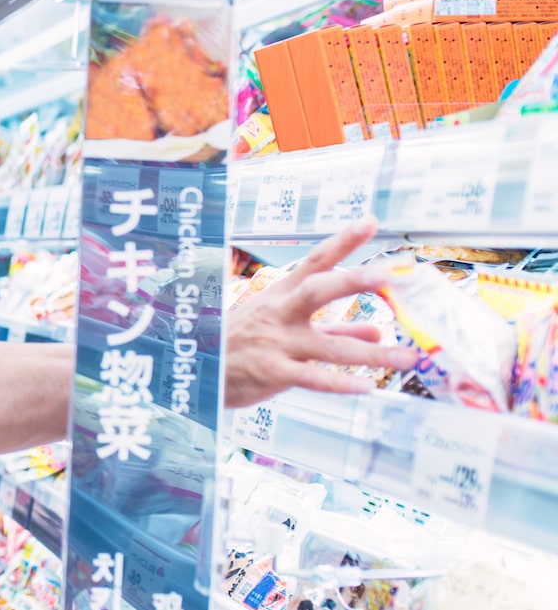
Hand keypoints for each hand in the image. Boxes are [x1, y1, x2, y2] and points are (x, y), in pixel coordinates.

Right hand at [224, 218, 415, 409]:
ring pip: (329, 346)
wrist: (201, 371)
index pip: (315, 262)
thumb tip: (377, 331)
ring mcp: (277, 343)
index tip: (370, 222)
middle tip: (386, 274)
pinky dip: (339, 383)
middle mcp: (281, 314)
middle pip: (318, 291)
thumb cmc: (242, 344)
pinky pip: (311, 379)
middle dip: (352, 281)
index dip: (343, 242)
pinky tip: (366, 387)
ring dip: (371, 353)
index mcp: (282, 295)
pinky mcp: (273, 373)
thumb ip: (335, 330)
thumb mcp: (285, 328)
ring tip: (407, 357)